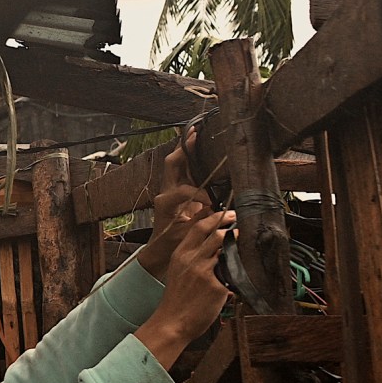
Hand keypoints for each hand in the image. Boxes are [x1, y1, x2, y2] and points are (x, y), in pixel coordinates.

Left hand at [134, 132, 213, 275]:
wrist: (159, 249)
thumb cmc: (171, 243)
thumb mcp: (188, 234)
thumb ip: (203, 221)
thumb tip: (222, 211)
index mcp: (165, 203)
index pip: (184, 190)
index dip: (200, 194)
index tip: (213, 203)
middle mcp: (165, 192)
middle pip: (172, 164)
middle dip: (183, 149)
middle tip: (194, 134)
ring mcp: (169, 189)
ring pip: (175, 163)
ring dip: (184, 149)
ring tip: (194, 133)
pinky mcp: (175, 190)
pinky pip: (182, 170)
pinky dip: (189, 159)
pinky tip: (198, 149)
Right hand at [134, 207, 235, 368]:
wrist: (172, 322)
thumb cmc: (175, 300)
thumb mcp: (177, 272)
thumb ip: (190, 259)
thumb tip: (212, 251)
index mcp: (180, 255)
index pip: (198, 228)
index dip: (214, 217)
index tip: (226, 213)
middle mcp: (191, 260)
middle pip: (214, 233)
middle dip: (228, 222)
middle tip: (239, 220)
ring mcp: (204, 272)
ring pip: (224, 248)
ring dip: (236, 243)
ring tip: (242, 241)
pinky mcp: (216, 286)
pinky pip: (231, 274)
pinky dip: (236, 272)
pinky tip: (240, 274)